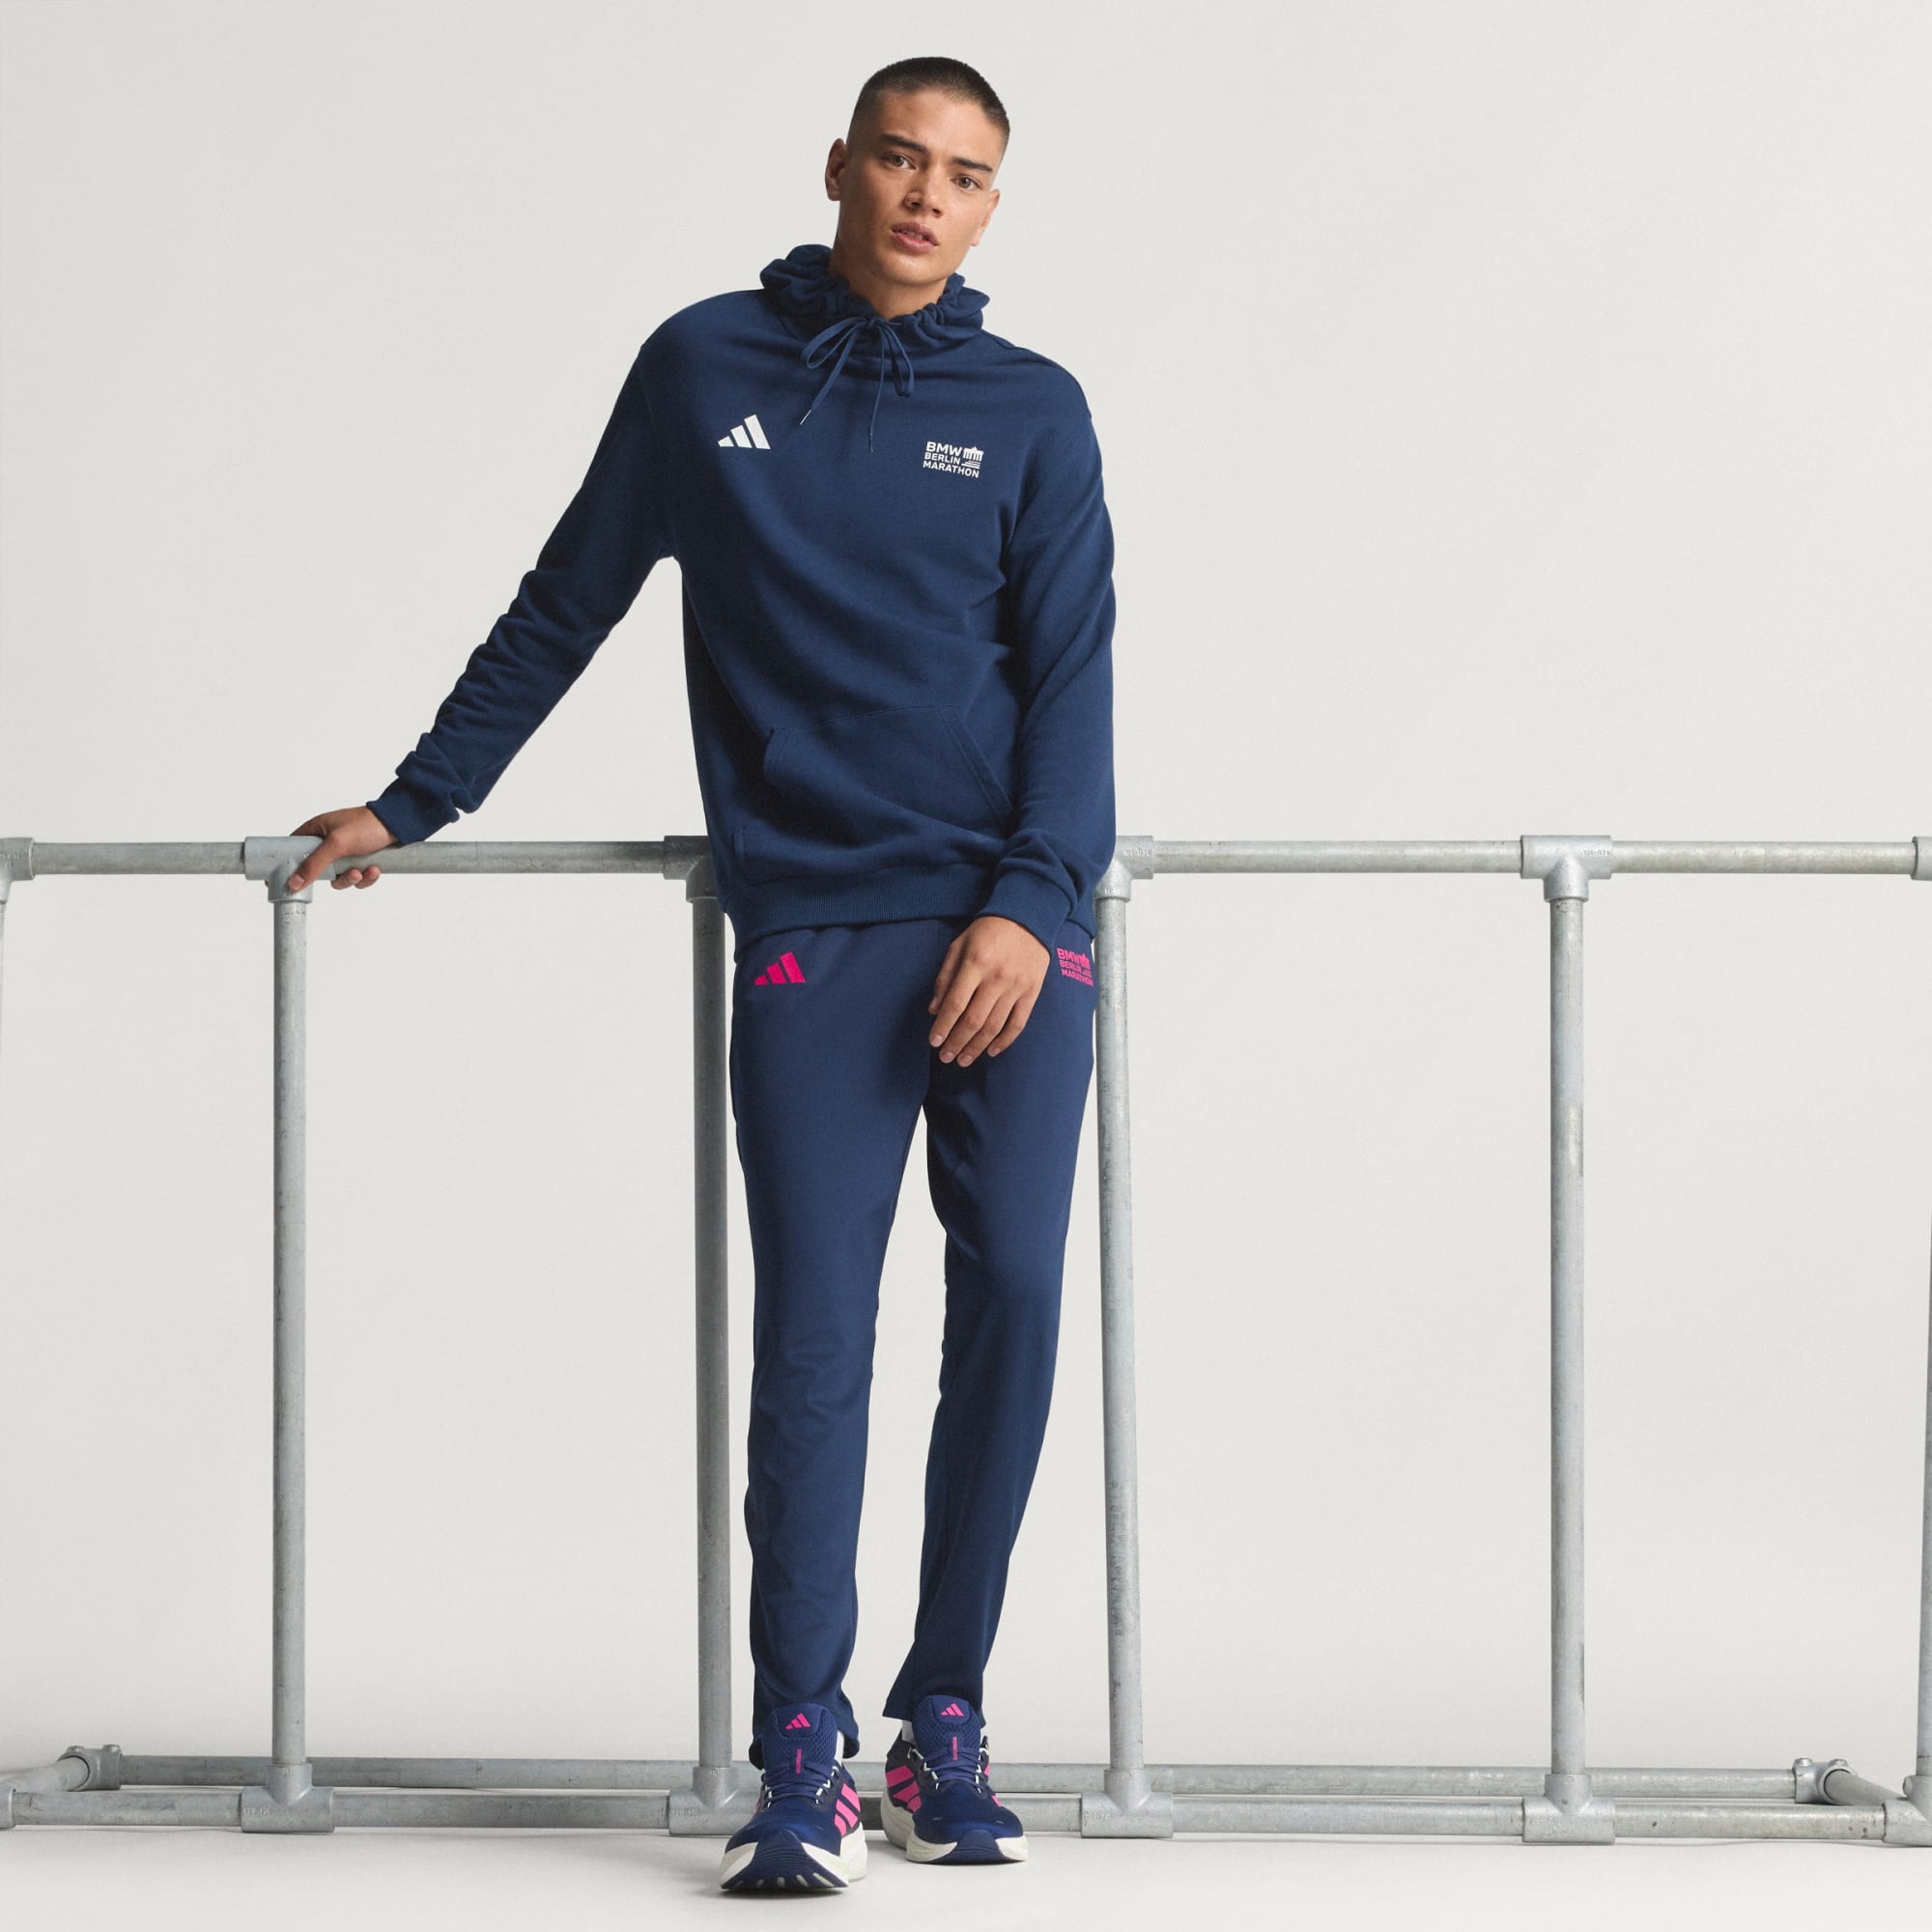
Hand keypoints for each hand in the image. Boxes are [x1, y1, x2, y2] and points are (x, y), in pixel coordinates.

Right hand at [285, 806, 397, 893]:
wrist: (399, 824)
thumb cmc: (366, 825)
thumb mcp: (336, 844)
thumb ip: (314, 864)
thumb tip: (292, 882)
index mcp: (316, 830)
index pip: (293, 848)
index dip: (288, 864)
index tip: (283, 881)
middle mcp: (328, 841)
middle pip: (318, 869)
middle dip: (333, 876)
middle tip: (345, 874)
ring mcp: (345, 851)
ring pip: (339, 876)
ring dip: (352, 878)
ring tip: (363, 871)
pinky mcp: (361, 859)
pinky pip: (357, 877)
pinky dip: (366, 877)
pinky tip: (375, 869)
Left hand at [927, 915, 1049, 1065]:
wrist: (1028, 918)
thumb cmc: (987, 931)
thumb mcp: (959, 945)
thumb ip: (945, 976)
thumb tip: (935, 1010)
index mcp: (976, 963)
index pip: (956, 1003)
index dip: (943, 1026)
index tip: (934, 1042)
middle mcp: (997, 978)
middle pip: (974, 1020)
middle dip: (957, 1042)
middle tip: (945, 1058)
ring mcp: (1017, 987)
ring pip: (994, 1026)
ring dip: (977, 1047)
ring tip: (963, 1060)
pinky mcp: (1032, 993)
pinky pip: (1018, 1024)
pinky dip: (1004, 1041)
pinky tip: (991, 1051)